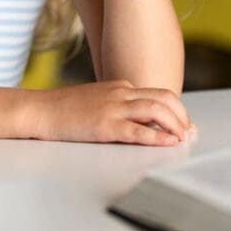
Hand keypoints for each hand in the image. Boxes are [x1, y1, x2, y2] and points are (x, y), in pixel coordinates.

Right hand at [28, 79, 195, 146]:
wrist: (40, 110)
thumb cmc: (66, 110)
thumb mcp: (98, 101)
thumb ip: (119, 107)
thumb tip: (142, 123)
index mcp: (121, 86)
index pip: (158, 94)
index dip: (177, 110)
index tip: (185, 124)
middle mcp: (121, 93)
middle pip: (164, 98)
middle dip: (182, 116)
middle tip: (189, 132)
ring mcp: (113, 107)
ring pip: (156, 110)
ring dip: (175, 125)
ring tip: (183, 138)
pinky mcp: (105, 124)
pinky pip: (137, 130)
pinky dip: (156, 137)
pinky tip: (167, 143)